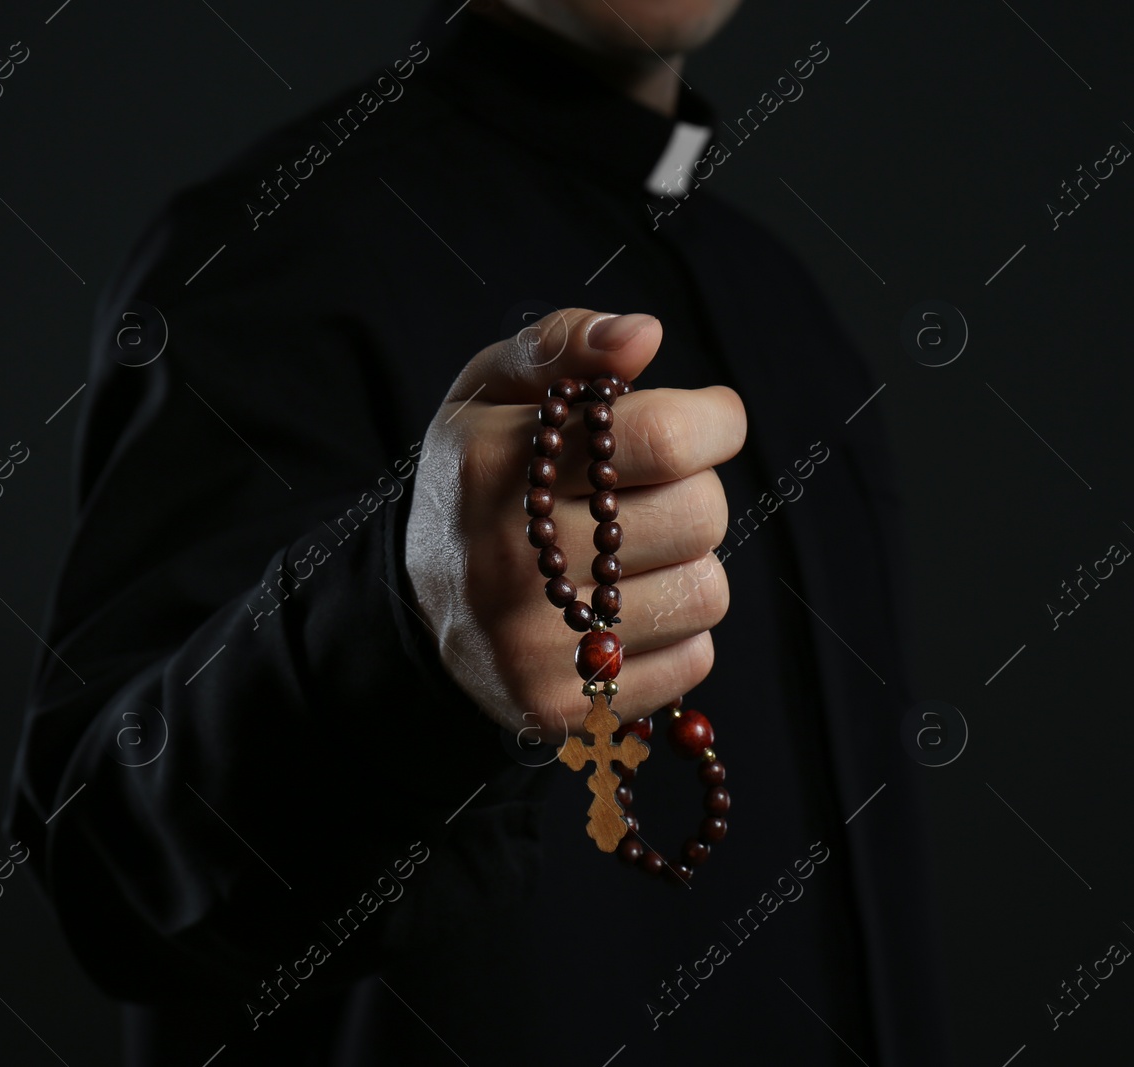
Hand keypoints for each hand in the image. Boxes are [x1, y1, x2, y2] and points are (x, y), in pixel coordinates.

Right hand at [405, 308, 745, 742]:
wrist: (418, 613)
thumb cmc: (478, 482)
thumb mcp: (492, 393)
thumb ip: (563, 345)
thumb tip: (644, 336)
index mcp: (496, 466)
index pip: (666, 439)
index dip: (715, 421)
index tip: (711, 418)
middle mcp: (512, 561)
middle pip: (700, 514)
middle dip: (695, 490)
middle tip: (655, 491)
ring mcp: (537, 645)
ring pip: (708, 590)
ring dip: (689, 563)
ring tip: (634, 554)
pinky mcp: (566, 706)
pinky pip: (696, 658)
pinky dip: (677, 631)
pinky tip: (627, 611)